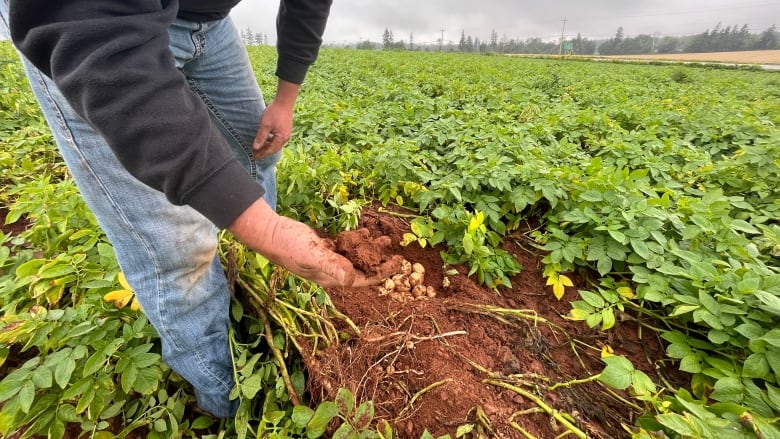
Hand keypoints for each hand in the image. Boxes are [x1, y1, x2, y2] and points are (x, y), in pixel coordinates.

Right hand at [228, 199, 383, 287]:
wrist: (272, 233)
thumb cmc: (291, 247)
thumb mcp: (313, 256)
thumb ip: (333, 266)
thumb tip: (352, 278)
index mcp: (332, 277)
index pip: (363, 279)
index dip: (382, 273)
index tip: (398, 265)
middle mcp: (332, 270)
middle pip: (362, 268)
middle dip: (380, 262)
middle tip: (397, 253)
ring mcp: (327, 258)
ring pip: (355, 256)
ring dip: (370, 248)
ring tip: (385, 239)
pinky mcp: (323, 247)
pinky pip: (345, 246)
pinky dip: (356, 240)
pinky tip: (364, 232)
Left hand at [253, 80, 299, 159]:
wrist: (284, 102)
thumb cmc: (274, 112)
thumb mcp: (265, 125)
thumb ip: (261, 137)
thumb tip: (255, 148)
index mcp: (281, 138)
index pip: (269, 150)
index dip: (261, 154)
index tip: (253, 157)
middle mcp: (285, 138)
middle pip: (273, 149)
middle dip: (264, 152)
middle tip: (254, 154)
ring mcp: (286, 135)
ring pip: (275, 145)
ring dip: (267, 147)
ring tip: (258, 147)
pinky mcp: (285, 131)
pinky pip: (277, 140)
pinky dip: (270, 141)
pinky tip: (265, 139)